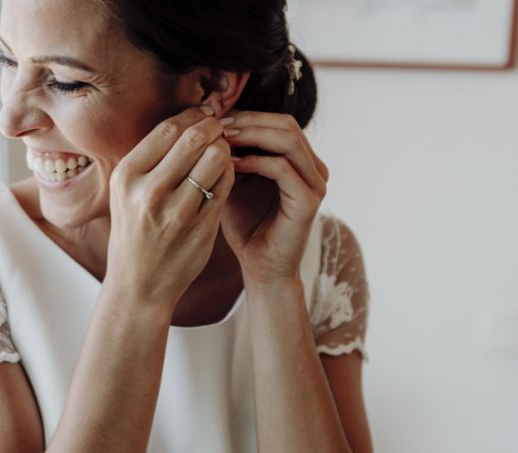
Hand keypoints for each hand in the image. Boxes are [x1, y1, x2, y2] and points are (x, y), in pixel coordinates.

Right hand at [106, 107, 234, 305]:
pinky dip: (228, 174)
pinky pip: (225, 186)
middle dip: (214, 128)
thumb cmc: (134, 233)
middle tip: (220, 131)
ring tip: (222, 155)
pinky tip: (223, 178)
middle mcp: (149, 192)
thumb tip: (189, 120)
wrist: (138, 286)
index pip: (168, 128)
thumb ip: (152, 160)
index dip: (193, 116)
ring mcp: (177, 212)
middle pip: (195, 138)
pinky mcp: (201, 228)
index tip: (204, 116)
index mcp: (126, 176)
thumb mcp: (126, 193)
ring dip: (225, 150)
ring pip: (216, 158)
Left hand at [219, 110, 328, 286]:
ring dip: (252, 135)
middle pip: (286, 124)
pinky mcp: (309, 201)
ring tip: (222, 138)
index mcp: (299, 160)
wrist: (260, 268)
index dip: (246, 114)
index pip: (277, 121)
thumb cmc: (246, 226)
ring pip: (288, 140)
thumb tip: (207, 123)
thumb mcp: (234, 182)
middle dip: (249, 120)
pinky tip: (233, 163)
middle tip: (216, 123)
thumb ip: (230, 155)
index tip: (213, 116)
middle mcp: (313, 167)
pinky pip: (284, 169)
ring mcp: (315, 183)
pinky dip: (257, 161)